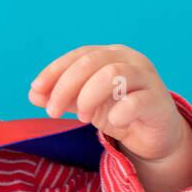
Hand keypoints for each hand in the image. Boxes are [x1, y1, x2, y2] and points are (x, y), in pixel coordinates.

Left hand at [28, 44, 186, 163]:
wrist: (154, 136)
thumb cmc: (120, 112)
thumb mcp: (85, 104)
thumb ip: (62, 98)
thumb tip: (34, 94)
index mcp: (111, 55)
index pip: (78, 55)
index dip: (54, 71)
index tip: (36, 90)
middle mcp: (129, 60)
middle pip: (92, 62)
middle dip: (65, 87)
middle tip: (52, 112)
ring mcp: (146, 78)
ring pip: (114, 74)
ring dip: (89, 96)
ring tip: (81, 117)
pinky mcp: (158, 100)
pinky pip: (138, 100)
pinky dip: (121, 111)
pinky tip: (113, 122)